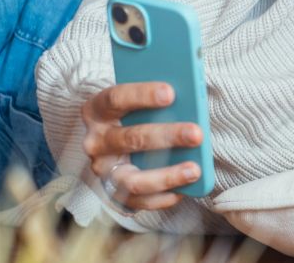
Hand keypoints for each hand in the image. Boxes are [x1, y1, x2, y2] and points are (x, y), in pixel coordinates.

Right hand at [81, 82, 202, 210]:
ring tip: (195, 170)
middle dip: (167, 136)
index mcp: (98, 110)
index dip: (142, 94)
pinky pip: (139, 201)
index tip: (171, 93)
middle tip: (197, 134)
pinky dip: (163, 198)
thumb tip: (192, 104)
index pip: (116, 98)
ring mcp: (103, 171)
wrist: (113, 141)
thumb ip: (159, 102)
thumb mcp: (139, 102)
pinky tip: (184, 190)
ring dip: (167, 176)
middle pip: (130, 139)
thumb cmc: (136, 115)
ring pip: (133, 179)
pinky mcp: (113, 194)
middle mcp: (96, 142)